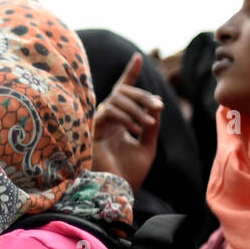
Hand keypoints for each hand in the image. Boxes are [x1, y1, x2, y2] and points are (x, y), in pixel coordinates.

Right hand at [91, 52, 161, 191]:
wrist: (117, 191)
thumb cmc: (130, 174)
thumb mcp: (148, 146)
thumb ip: (152, 126)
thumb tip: (155, 105)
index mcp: (120, 123)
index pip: (124, 93)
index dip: (130, 74)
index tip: (138, 58)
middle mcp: (107, 120)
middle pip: (122, 92)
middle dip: (142, 96)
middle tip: (157, 106)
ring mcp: (98, 124)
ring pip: (116, 99)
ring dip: (136, 108)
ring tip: (149, 124)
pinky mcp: (91, 130)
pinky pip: (108, 111)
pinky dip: (125, 116)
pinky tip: (135, 129)